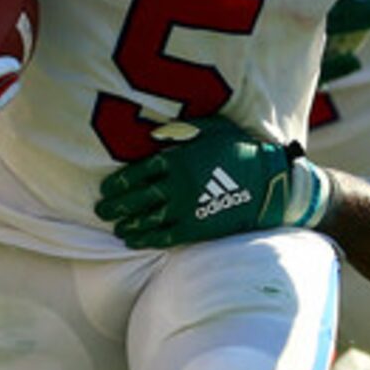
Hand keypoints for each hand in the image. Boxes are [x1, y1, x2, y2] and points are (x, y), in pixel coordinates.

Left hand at [94, 117, 329, 248]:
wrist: (268, 182)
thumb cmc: (240, 150)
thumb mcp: (210, 129)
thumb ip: (180, 131)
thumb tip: (154, 135)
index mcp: (177, 159)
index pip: (137, 173)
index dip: (118, 183)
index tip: (106, 189)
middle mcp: (176, 185)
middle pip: (136, 198)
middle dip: (116, 206)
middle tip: (101, 211)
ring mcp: (185, 208)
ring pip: (146, 219)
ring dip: (127, 225)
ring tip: (117, 228)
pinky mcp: (196, 228)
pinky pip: (163, 236)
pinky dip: (145, 239)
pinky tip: (133, 241)